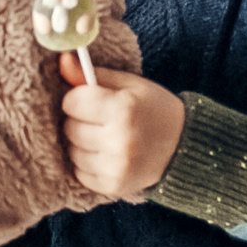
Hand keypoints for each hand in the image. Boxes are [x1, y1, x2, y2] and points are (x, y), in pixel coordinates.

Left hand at [59, 54, 186, 199]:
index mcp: (124, 109)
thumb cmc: (153, 109)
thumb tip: (63, 60)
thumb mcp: (129, 85)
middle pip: (70, 128)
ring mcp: (117, 167)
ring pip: (72, 152)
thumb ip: (93, 75)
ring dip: (82, 144)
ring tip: (104, 138)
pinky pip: (80, 174)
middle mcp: (120, 140)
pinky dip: (88, 165)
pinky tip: (106, 156)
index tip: (92, 100)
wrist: (183, 147)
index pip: (71, 102)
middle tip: (101, 120)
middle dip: (79, 121)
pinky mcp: (114, 187)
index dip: (78, 98)